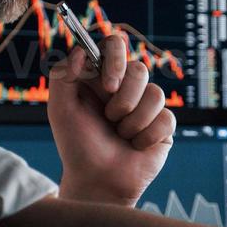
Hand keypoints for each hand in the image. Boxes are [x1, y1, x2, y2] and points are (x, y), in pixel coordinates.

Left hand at [46, 31, 175, 204]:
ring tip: (121, 135)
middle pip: (139, 69)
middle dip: (124, 99)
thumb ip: (62, 75)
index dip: (115, 59)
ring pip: (156, 94)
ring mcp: (146, 106)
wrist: (98, 180)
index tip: (108, 84)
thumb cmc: (77, 146)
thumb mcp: (60, 109)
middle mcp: (125, 88)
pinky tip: (136, 146)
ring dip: (133, 121)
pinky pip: (167, 118)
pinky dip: (147, 136)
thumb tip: (83, 51)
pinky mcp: (163, 125)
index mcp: (101, 77)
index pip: (114, 46)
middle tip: (110, 118)